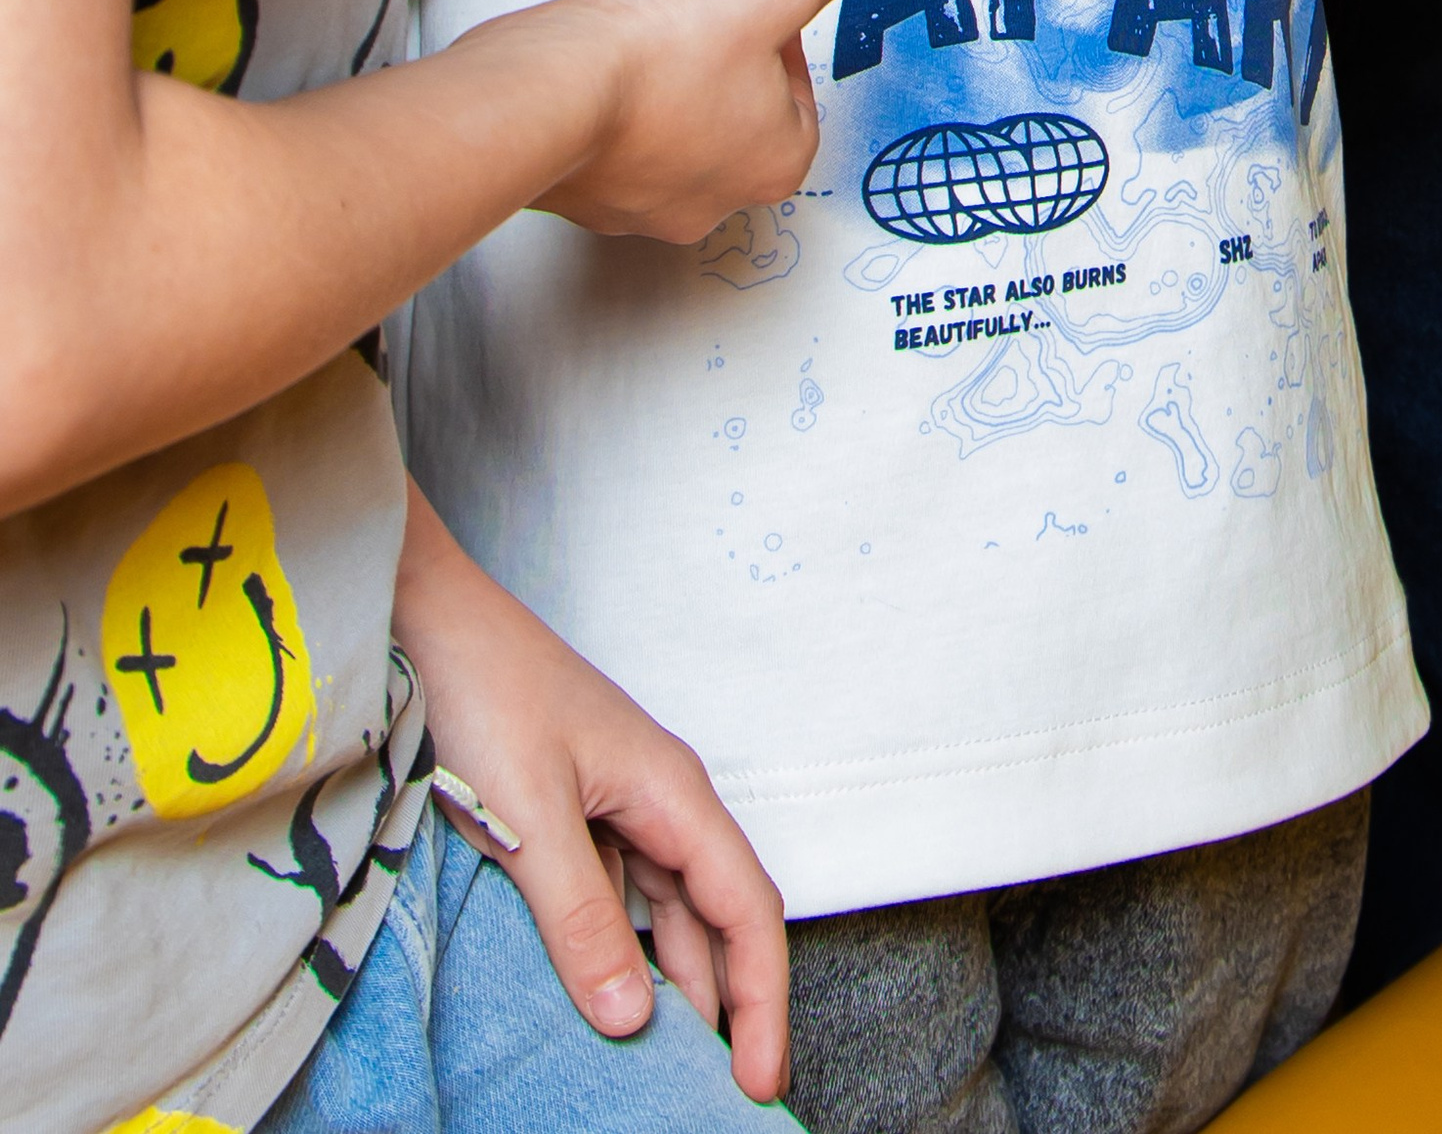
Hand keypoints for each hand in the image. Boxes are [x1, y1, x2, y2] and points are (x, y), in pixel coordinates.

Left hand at [393, 489, 791, 1099]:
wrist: (419, 615)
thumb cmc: (483, 690)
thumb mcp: (531, 815)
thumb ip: (582, 918)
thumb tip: (635, 1019)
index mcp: (672, 790)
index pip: (746, 908)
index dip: (763, 998)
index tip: (758, 1083)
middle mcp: (657, 798)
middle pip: (714, 917)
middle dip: (727, 1006)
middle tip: (713, 1098)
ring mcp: (613, 803)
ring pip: (662, 912)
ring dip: (671, 986)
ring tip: (663, 1068)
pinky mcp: (568, 809)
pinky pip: (612, 896)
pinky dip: (617, 953)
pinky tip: (598, 996)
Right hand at [522, 0, 907, 241]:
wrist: (546, 90)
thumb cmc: (657, 53)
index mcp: (774, 163)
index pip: (798, 89)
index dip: (776, 30)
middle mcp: (710, 200)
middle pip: (734, 106)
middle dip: (717, 47)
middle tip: (693, 4)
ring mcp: (635, 204)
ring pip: (668, 120)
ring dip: (659, 69)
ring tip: (639, 19)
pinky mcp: (576, 190)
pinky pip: (606, 135)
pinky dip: (604, 94)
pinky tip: (592, 54)